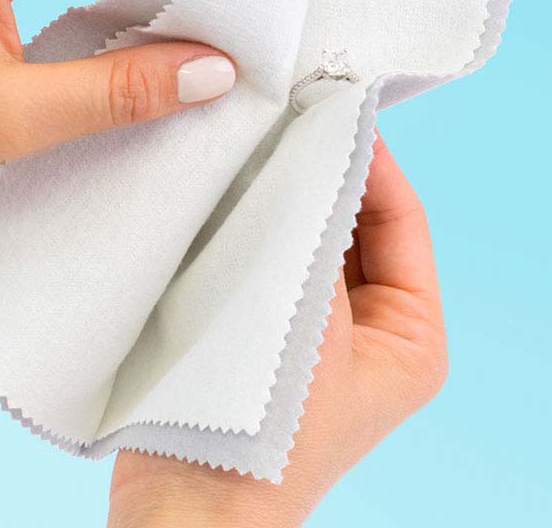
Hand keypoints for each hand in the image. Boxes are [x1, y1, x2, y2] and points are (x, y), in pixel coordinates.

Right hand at [108, 133, 447, 526]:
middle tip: (294, 119)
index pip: (404, 220)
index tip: (337, 111)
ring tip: (262, 146)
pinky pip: (274, 258)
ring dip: (290, 196)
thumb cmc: (267, 421)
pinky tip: (234, 192)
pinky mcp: (270, 329)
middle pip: (359, 226)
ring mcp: (319, 330)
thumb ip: (324, 224)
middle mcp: (371, 330)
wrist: (188, 502)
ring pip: (312, 238)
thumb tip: (328, 144)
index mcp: (411, 333)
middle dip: (328, 175)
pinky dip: (259, 224)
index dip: (374, 161)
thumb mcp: (314, 310)